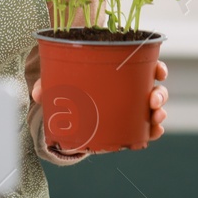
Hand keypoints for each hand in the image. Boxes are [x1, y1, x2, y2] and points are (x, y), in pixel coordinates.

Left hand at [30, 59, 169, 139]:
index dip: (157, 68)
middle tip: (152, 100)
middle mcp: (131, 85)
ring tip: (155, 117)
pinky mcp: (128, 120)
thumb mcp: (59, 75)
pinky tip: (153, 132)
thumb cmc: (70, 76)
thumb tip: (37, 94)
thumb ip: (48, 83)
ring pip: (154, 107)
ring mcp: (131, 104)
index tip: (158, 71)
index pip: (147, 65)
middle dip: (160, 95)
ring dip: (160, 112)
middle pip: (155, 87)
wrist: (69, 88)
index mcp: (122, 68)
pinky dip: (152, 129)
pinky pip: (146, 125)